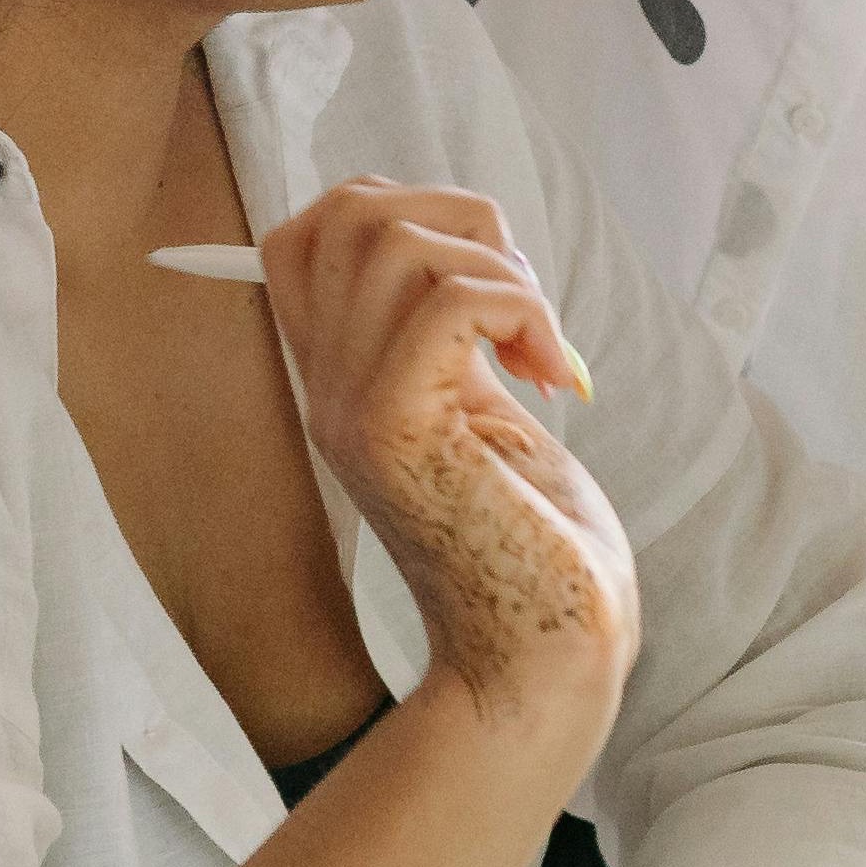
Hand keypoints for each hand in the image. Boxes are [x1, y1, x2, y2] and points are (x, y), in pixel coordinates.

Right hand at [263, 179, 636, 710]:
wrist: (546, 657)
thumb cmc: (538, 541)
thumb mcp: (486, 406)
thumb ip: (455, 330)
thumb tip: (471, 232)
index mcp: (341, 377)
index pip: (310, 230)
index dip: (403, 209)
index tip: (484, 280)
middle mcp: (327, 387)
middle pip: (351, 209)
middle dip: (463, 220)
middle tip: (523, 307)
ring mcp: (351, 410)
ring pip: (399, 242)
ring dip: (503, 272)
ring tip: (541, 350)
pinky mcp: (395, 432)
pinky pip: (452, 301)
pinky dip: (524, 313)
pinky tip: (555, 378)